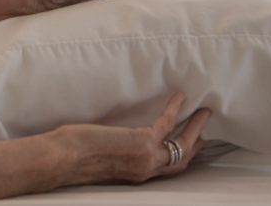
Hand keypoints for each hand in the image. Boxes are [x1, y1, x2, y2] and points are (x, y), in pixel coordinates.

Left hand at [0, 92, 211, 200]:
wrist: (63, 160)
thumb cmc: (71, 158)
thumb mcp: (100, 158)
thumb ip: (114, 152)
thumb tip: (112, 140)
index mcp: (136, 175)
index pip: (167, 169)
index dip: (182, 157)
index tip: (193, 145)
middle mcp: (145, 170)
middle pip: (182, 159)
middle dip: (197, 143)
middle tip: (208, 129)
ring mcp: (146, 158)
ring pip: (183, 144)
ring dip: (196, 126)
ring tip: (205, 111)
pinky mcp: (141, 142)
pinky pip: (165, 122)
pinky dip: (174, 108)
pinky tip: (179, 95)